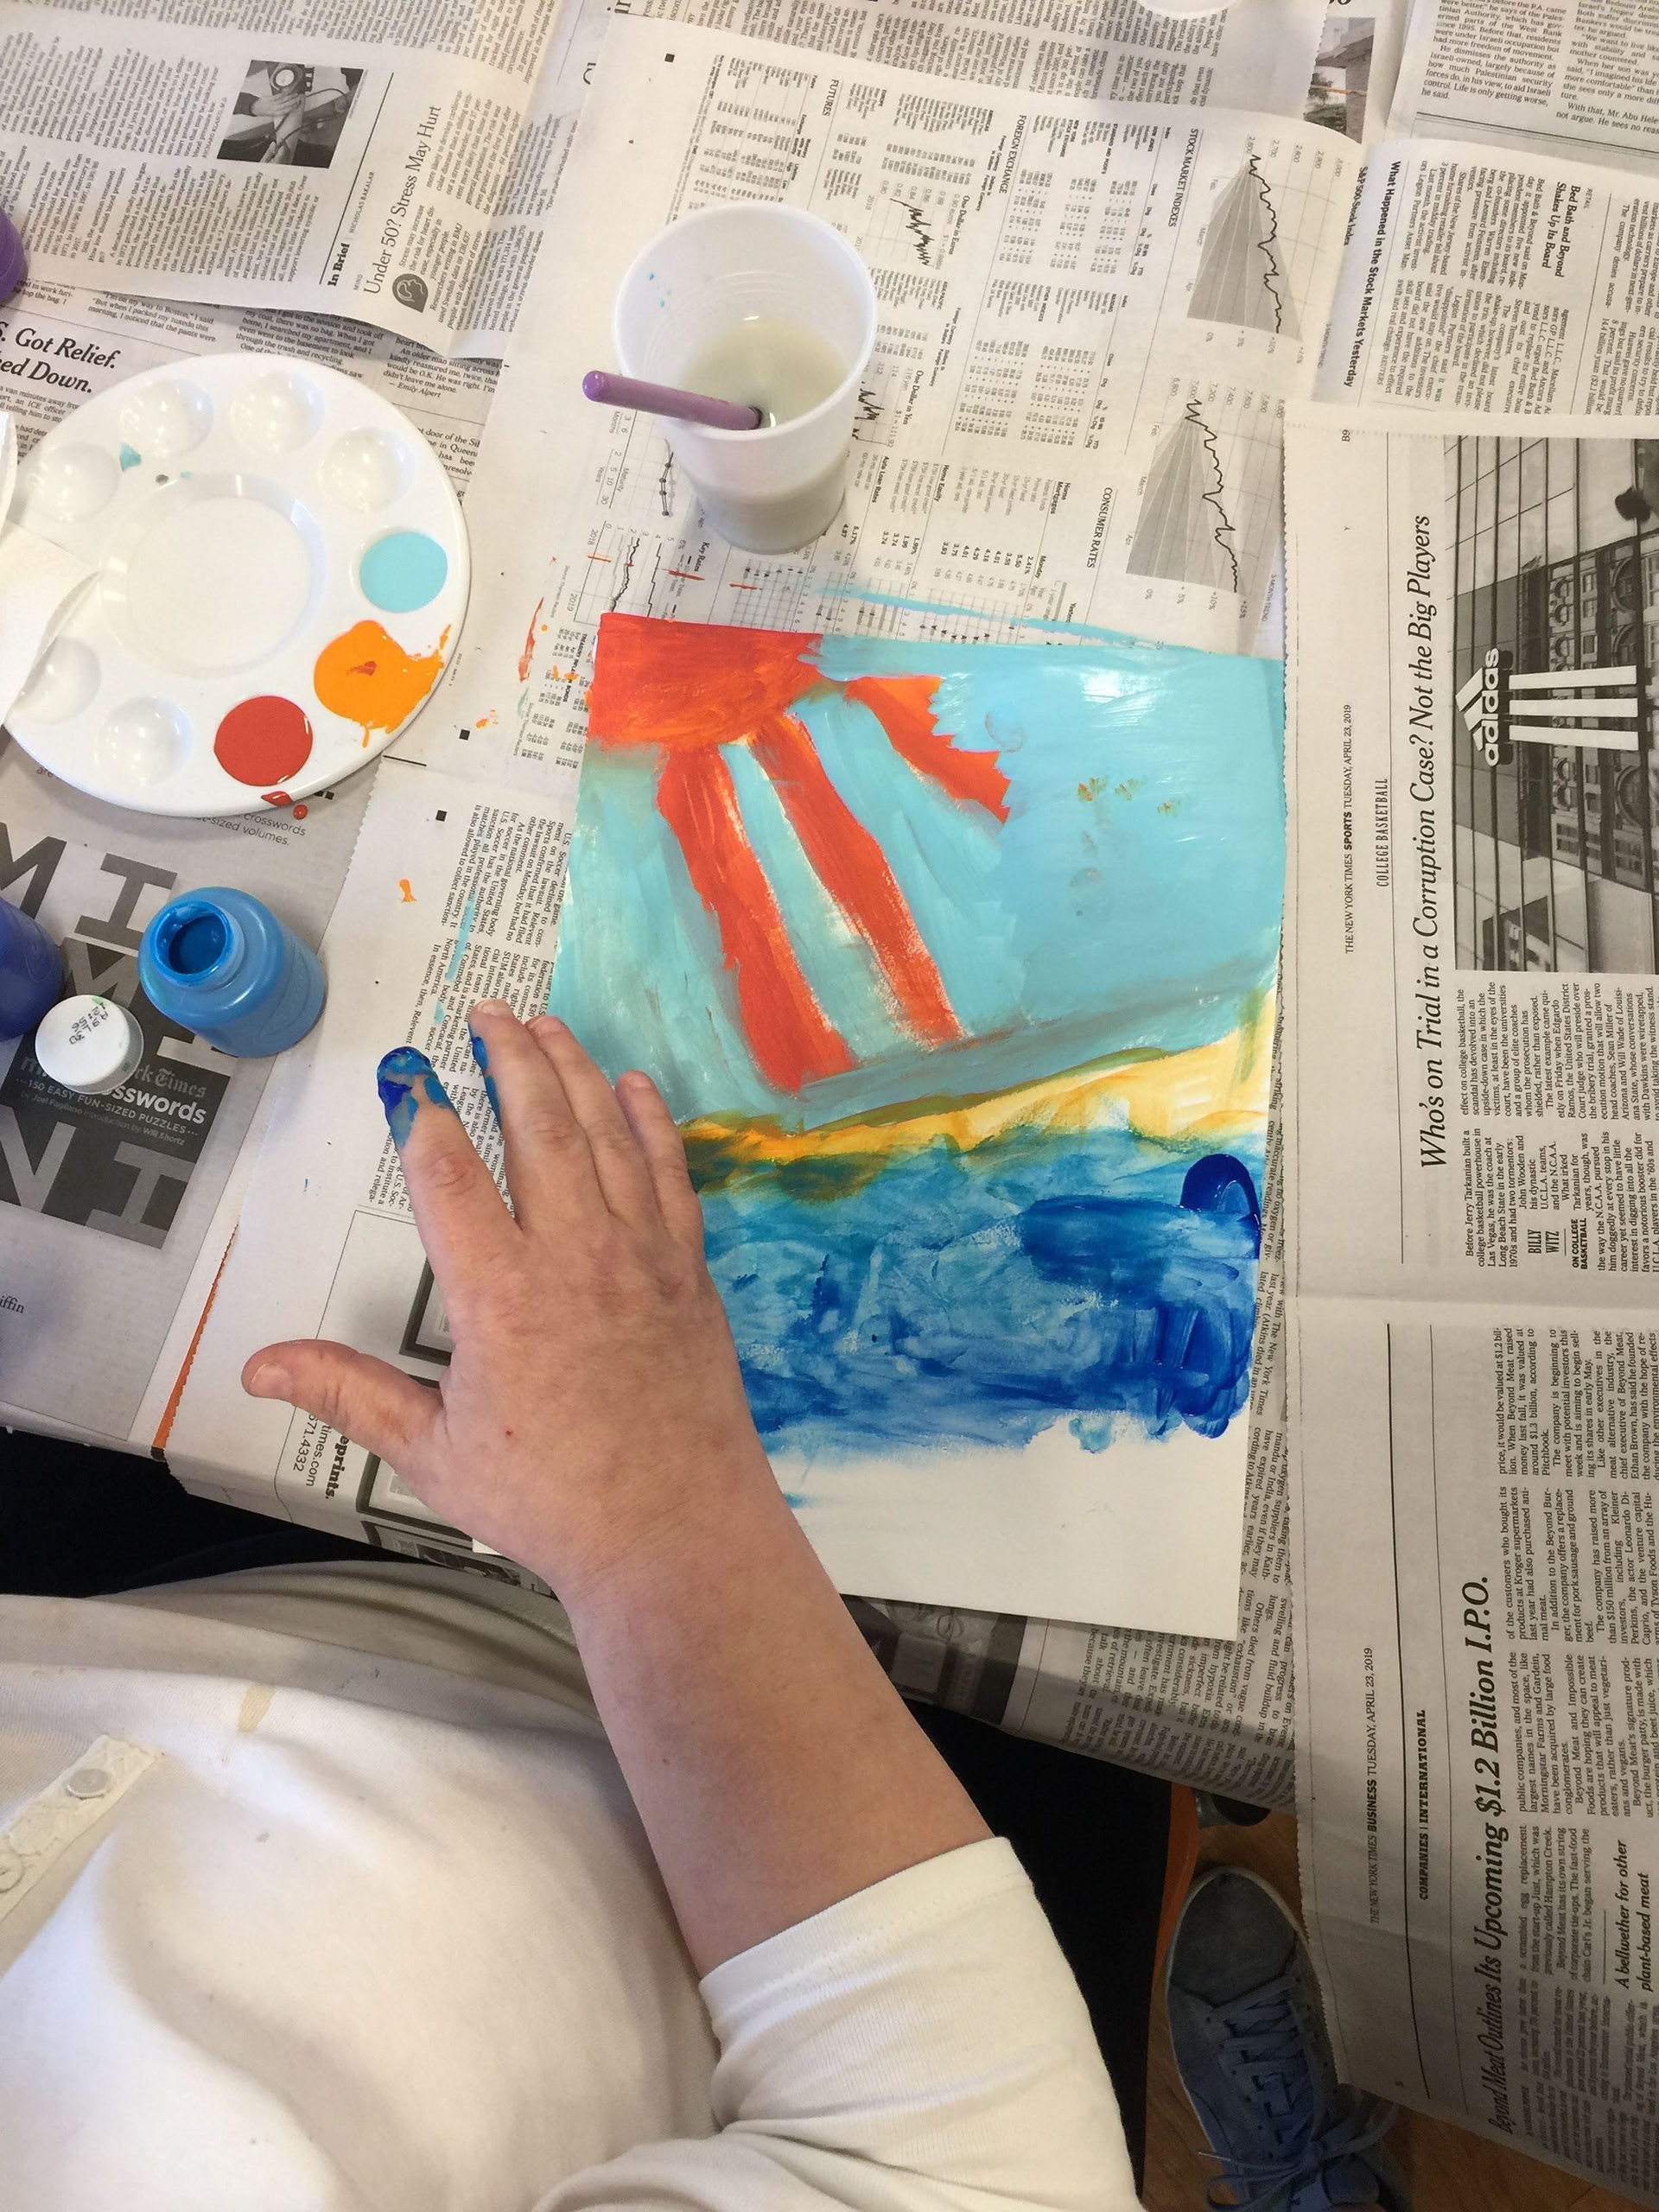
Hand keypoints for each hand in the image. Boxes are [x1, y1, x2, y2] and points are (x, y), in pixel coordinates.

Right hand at [243, 1001, 776, 1599]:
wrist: (675, 1531)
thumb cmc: (555, 1501)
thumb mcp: (435, 1453)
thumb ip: (349, 1395)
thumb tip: (261, 1367)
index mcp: (502, 1297)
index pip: (450, 1177)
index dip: (424, 1115)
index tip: (407, 1073)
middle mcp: (575, 1258)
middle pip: (538, 1126)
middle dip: (510, 1057)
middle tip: (487, 1011)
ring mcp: (640, 1256)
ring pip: (606, 1136)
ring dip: (575, 1072)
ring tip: (547, 1025)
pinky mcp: (687, 1271)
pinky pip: (668, 1174)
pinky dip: (650, 1123)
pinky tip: (635, 1088)